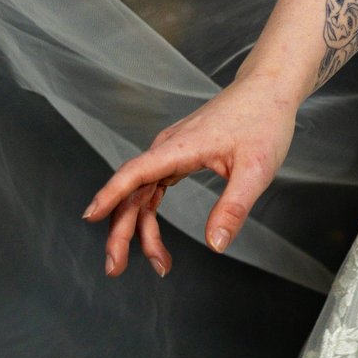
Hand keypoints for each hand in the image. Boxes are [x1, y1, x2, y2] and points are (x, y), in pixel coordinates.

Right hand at [79, 76, 300, 278]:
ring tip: (156, 264)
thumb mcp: (256, 169)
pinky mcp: (179, 156)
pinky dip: (150, 214)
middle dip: (120, 231)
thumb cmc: (263, 121)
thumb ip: (233, 208)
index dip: (110, 195)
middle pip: (132, 191)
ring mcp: (172, 151)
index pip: (135, 172)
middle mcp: (168, 148)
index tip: (90, 216)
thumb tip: (214, 245)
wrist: (268, 89)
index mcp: (180, 147)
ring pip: (141, 193)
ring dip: (139, 229)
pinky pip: (153, 187)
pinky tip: (154, 236)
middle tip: (115, 268)